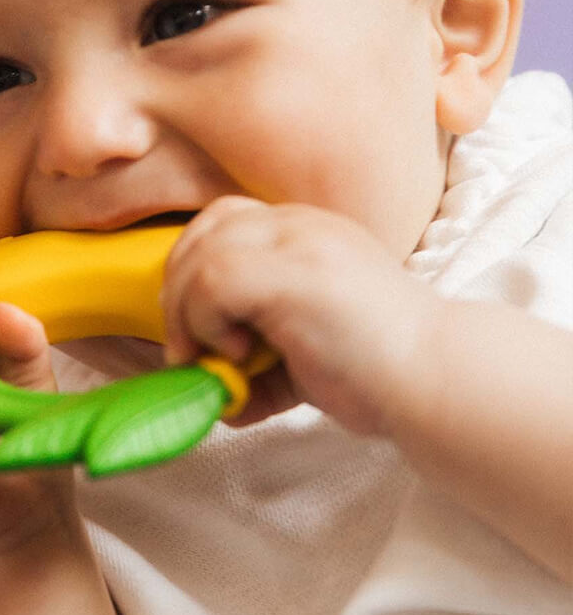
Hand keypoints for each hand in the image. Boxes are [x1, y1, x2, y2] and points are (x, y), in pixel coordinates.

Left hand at [161, 197, 440, 433]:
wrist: (436, 380)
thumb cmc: (377, 372)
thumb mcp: (304, 353)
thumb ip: (258, 360)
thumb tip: (213, 391)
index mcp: (303, 232)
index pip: (222, 224)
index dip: (192, 271)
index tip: (193, 327)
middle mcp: (297, 225)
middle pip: (203, 233)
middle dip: (177, 293)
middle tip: (187, 351)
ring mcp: (296, 242)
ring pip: (200, 256)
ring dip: (186, 314)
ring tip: (213, 359)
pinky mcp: (292, 272)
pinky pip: (212, 280)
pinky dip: (205, 322)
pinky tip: (238, 354)